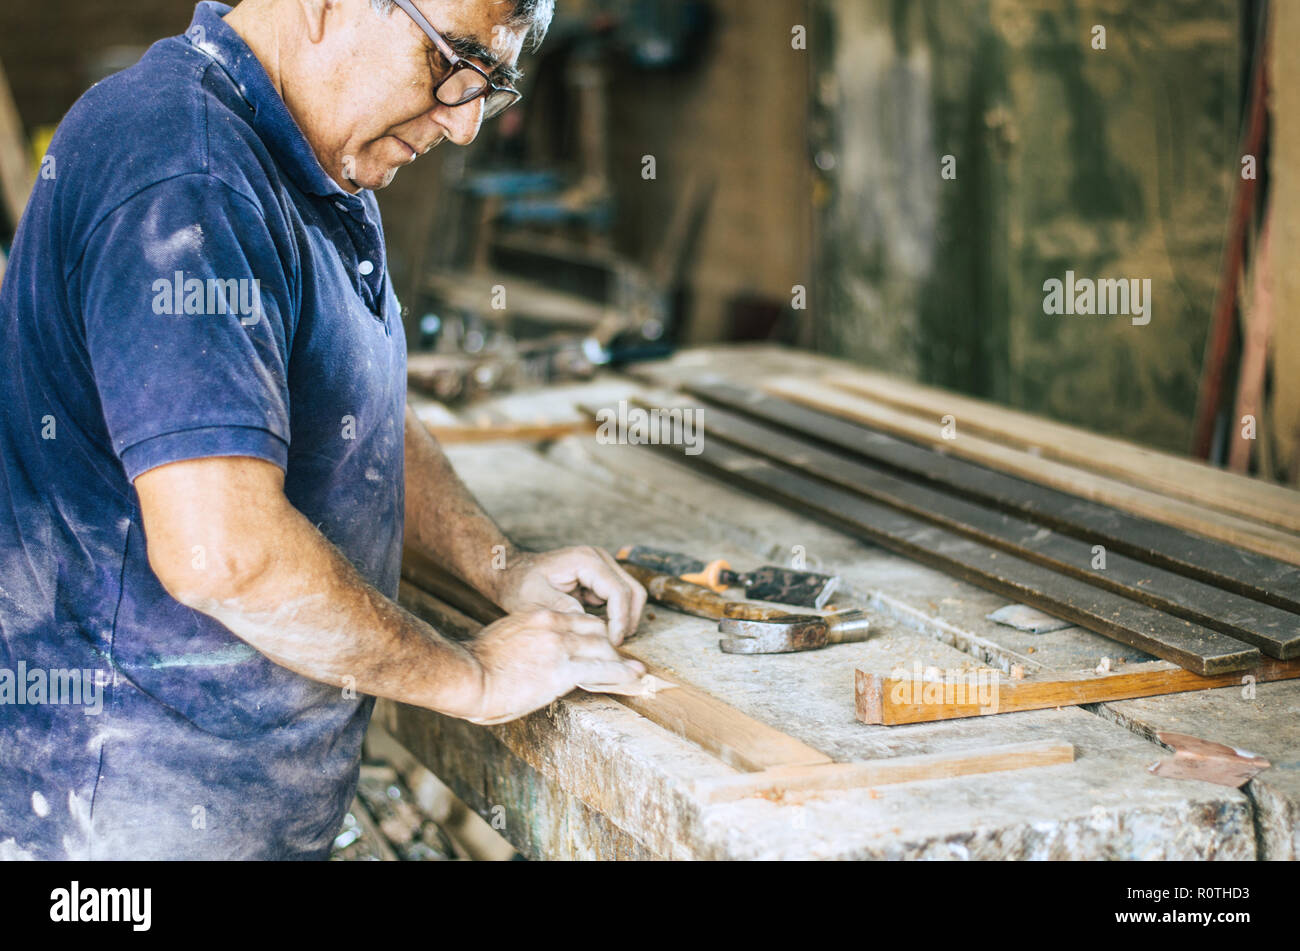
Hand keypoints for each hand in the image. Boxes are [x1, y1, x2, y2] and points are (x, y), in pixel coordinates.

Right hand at [463, 609, 646, 724]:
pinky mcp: (563, 671)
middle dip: (612, 647)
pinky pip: (603, 671)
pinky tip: (634, 681)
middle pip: (597, 630)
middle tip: (625, 663)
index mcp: (539, 616)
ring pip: (604, 650)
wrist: (466, 675)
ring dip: (622, 664)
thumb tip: (534, 654)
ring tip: (637, 675)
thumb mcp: (506, 638)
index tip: (603, 646)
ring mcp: (560, 647)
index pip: (580, 619)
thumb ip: (526, 639)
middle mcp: (554, 626)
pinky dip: (623, 677)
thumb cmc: (477, 664)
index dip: (596, 634)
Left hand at [493, 546, 646, 645]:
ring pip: (631, 595)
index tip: (613, 643)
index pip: (618, 591)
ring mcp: (602, 567)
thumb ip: (563, 609)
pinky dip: (617, 616)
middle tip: (616, 646)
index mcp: (586, 560)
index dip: (620, 620)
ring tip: (609, 642)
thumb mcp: (535, 600)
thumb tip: (592, 625)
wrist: (510, 574)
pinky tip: (601, 633)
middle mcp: (599, 559)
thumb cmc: (518, 585)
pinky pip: (619, 598)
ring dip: (625, 619)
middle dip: (629, 620)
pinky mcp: (599, 578)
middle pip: (633, 591)